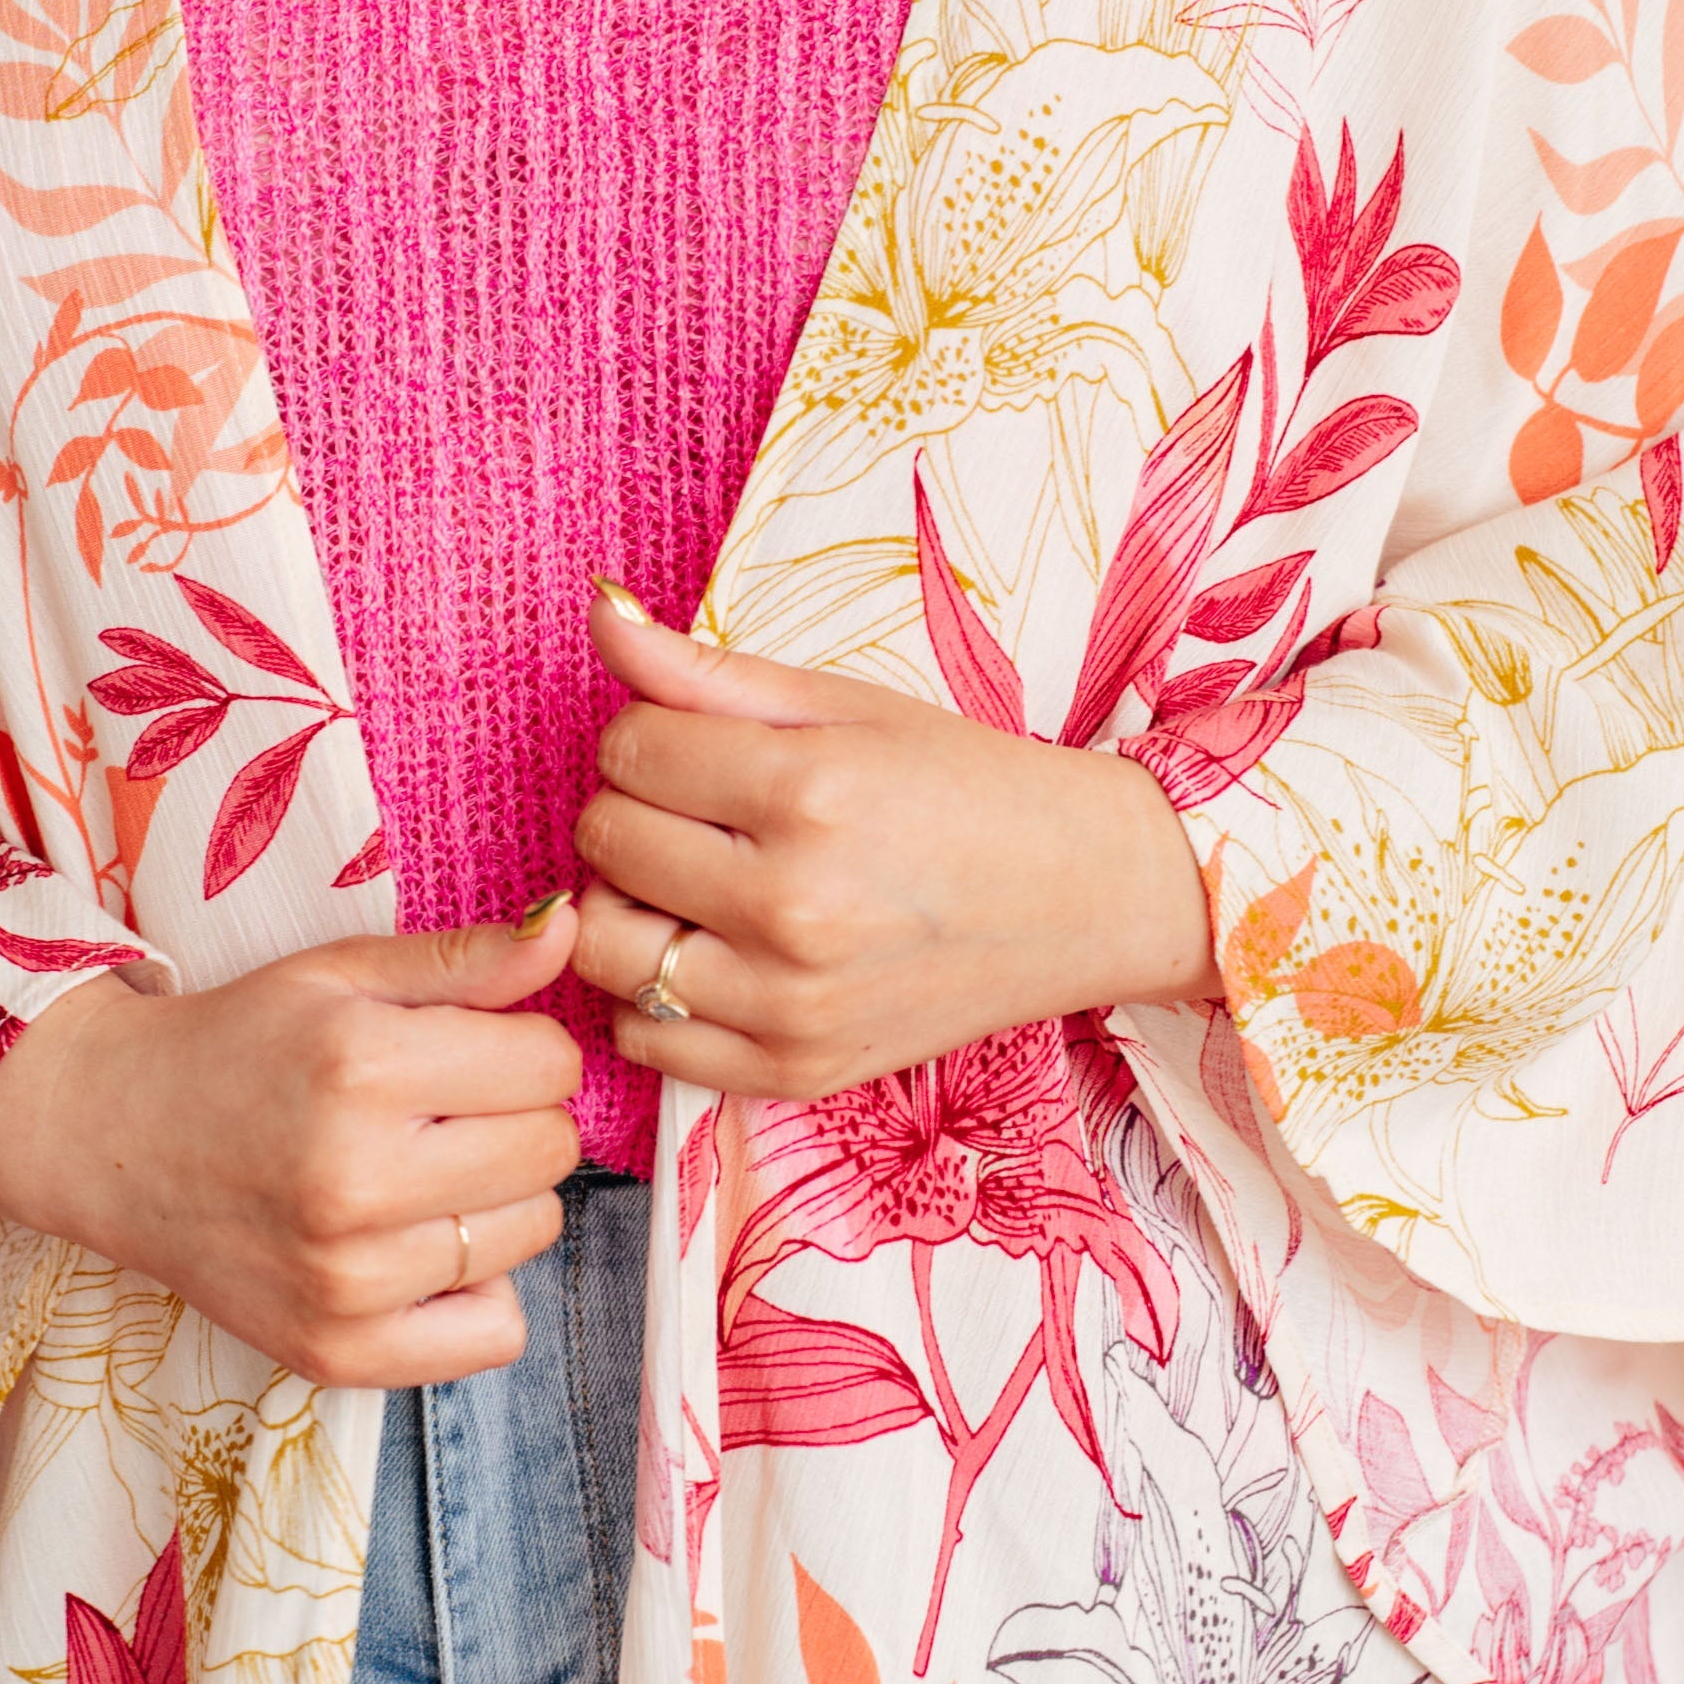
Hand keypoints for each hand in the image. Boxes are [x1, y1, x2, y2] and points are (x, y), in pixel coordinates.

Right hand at [0, 906, 584, 1386]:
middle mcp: (355, 1180)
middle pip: (550, 1150)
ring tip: (419, 1175)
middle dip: (514, 1118)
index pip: (550, 1065)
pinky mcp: (338, 1352)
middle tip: (441, 1113)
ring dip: (496, 1200)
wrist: (113, 1140)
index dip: (522, 1047)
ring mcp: (347, 1281)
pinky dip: (476, 1292)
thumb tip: (575, 928)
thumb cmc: (238, 1045)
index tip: (468, 1051)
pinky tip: (419, 1249)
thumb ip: (465, 958)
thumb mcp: (340, 974)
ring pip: (532, 1234)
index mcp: (359, 1067)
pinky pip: (495, 1334)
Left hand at [570, 583, 1211, 1103]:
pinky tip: (707, 954)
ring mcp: (791, 1000)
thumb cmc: (965, 788)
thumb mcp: (845, 706)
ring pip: (605, 946)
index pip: (629, 751)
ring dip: (628, 905)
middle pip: (606, 842)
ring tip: (693, 883)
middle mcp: (794, 904)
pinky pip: (644, 1038)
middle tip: (704, 812)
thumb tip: (602, 614)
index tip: (700, 749)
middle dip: (636, 812)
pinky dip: (649, 995)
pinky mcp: (795, 1069)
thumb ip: (708, 671)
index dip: (649, 738)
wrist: (1082, 896)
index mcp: (810, 790)